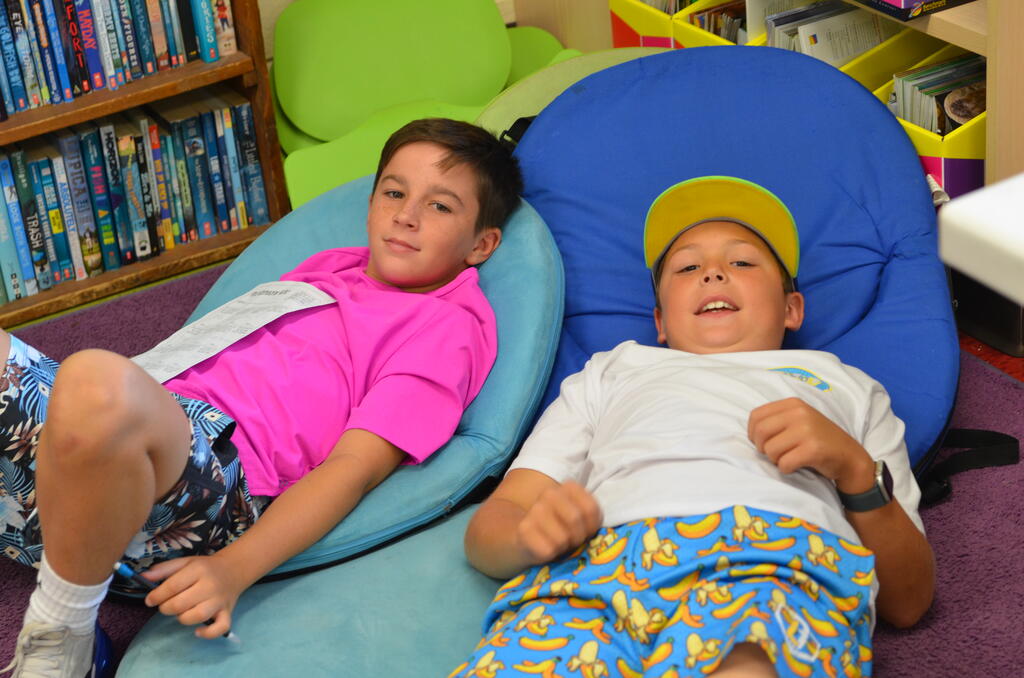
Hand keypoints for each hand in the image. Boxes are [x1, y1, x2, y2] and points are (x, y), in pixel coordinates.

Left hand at [140, 554, 245, 638]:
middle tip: (166, 605)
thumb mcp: (185, 562)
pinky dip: (208, 633)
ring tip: (181, 612)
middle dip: (166, 608)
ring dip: (182, 618)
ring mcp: (220, 600)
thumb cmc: (205, 567)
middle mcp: (210, 585)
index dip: (156, 596)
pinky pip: (221, 627)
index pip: (172, 586)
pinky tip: (198, 631)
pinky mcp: (227, 612)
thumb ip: (163, 569)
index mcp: (198, 570)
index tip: (150, 600)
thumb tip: (142, 578)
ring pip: (197, 616)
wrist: (233, 570)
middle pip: (181, 604)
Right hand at [517, 481, 601, 565]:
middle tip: (572, 539)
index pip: (590, 509)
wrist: (532, 538)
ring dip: (564, 547)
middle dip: (578, 537)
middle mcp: (550, 493)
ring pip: (562, 537)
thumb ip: (592, 519)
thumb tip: (589, 531)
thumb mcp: (584, 519)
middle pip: (574, 519)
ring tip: (559, 543)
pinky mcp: (524, 528)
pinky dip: (551, 554)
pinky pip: (548, 549)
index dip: (592, 526)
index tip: (586, 530)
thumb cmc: (565, 528)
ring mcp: (535, 509)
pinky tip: (546, 547)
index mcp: (569, 487)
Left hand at [748, 397, 873, 491]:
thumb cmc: (818, 440)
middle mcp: (800, 413)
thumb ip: (776, 420)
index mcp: (793, 404)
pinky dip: (786, 469)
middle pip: (760, 432)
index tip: (763, 442)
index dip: (753, 433)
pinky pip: (784, 464)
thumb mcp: (799, 420)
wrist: (850, 456)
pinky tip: (797, 466)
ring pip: (770, 450)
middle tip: (774, 454)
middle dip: (762, 448)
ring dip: (775, 460)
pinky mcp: (813, 449)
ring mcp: (807, 430)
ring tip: (789, 458)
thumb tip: (750, 433)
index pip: (755, 416)